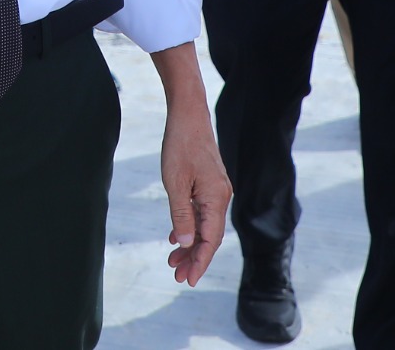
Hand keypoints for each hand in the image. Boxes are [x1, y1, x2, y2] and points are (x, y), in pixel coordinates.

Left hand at [159, 89, 229, 285]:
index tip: (188, 280)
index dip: (200, 261)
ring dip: (191, 244)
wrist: (188, 114)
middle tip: (177, 276)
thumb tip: (187, 242)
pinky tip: (176, 236)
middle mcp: (221, 196)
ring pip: (205, 225)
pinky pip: (201, 212)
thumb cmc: (180, 145)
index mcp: (216, 198)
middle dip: (194, 258)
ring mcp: (216, 189)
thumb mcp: (175, 182)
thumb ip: (181, 214)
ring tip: (174, 261)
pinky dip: (190, 226)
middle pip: (210, 236)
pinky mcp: (208, 183)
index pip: (211, 240)